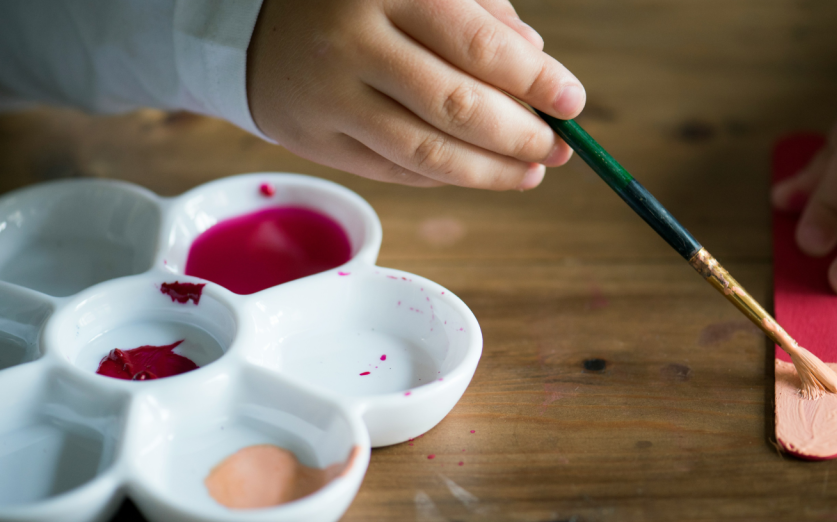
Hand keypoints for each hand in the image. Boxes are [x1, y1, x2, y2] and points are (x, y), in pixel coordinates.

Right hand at [247, 0, 582, 189]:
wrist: (252, 26)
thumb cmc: (354, 1)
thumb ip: (481, 13)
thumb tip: (538, 65)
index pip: (478, 44)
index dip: (534, 81)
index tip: (572, 103)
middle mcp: (355, 43)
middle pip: (456, 106)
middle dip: (520, 135)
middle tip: (558, 148)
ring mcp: (331, 97)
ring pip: (427, 153)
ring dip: (490, 171)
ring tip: (530, 172)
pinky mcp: (316, 142)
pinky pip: (395, 173)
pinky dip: (446, 178)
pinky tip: (476, 172)